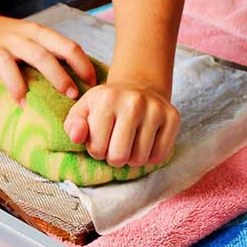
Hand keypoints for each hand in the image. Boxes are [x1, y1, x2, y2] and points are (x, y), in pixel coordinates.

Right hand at [0, 10, 95, 107]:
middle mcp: (16, 39)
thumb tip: (86, 78)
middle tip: (71, 95)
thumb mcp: (33, 36)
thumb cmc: (9, 37)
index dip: (82, 64)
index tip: (92, 83)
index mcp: (36, 33)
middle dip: (58, 76)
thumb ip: (54, 51)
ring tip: (26, 106)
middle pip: (40, 56)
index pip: (66, 45)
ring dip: (17, 86)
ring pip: (7, 65)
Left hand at [63, 77, 179, 166]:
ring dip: (132, 158)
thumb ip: (74, 125)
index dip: (96, 150)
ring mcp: (156, 109)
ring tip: (129, 144)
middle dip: (114, 157)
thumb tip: (77, 136)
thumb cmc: (107, 104)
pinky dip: (150, 157)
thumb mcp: (84, 110)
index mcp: (107, 99)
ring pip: (140, 159)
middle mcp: (134, 102)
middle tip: (115, 145)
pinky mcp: (173, 117)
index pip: (97, 149)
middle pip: (119, 157)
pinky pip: (159, 156)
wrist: (138, 87)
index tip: (101, 139)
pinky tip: (144, 143)